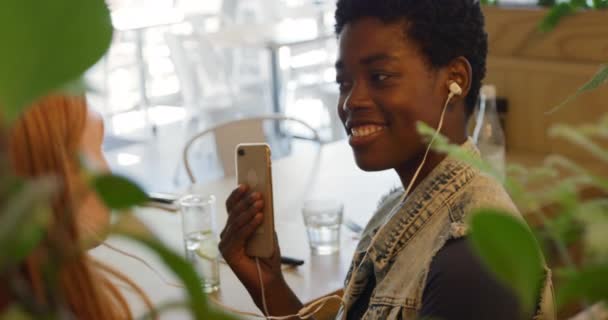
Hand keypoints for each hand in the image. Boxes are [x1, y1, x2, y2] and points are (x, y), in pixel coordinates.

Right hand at [219, 185, 284, 308]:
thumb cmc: (267, 255)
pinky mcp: (228, 253)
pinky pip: (240, 235)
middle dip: (246, 201)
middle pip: (233, 213)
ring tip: (260, 202)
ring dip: (250, 211)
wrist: (269, 279)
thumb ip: (262, 217)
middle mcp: (226, 235)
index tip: (245, 184)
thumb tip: (261, 199)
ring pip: (237, 222)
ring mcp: (225, 244)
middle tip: (257, 193)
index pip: (231, 207)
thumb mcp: (267, 231)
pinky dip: (251, 224)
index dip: (237, 195)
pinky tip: (260, 217)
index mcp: (233, 228)